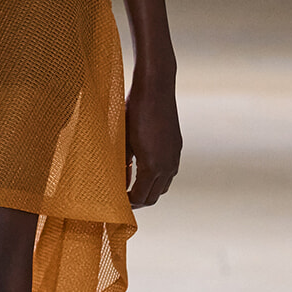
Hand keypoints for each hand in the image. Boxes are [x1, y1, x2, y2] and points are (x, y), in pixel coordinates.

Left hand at [125, 68, 180, 207]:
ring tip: (130, 183)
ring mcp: (175, 156)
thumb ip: (121, 165)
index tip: (115, 202)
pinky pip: (169, 172)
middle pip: (153, 197)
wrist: (155, 87)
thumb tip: (118, 183)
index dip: (127, 204)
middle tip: (121, 197)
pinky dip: (156, 176)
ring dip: (148, 189)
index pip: (140, 198)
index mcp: (153, 166)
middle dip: (137, 201)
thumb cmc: (133, 111)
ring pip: (163, 186)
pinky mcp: (177, 147)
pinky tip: (142, 167)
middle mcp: (168, 165)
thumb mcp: (122, 140)